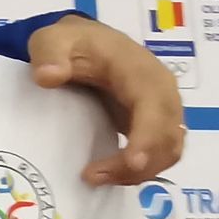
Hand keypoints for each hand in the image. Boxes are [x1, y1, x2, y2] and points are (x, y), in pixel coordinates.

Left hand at [26, 15, 184, 184]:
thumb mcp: (52, 40)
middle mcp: (161, 90)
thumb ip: (49, 53)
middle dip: (138, 164)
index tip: (132, 162)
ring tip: (96, 178)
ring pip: (168, 150)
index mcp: (141, 69)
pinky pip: (161, 154)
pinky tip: (110, 175)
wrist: (86, 43)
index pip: (154, 105)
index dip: (148, 136)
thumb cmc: (72, 43)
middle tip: (93, 176)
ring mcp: (163, 109)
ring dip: (139, 172)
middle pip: (167, 135)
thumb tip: (49, 76)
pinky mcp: (156, 125)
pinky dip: (141, 170)